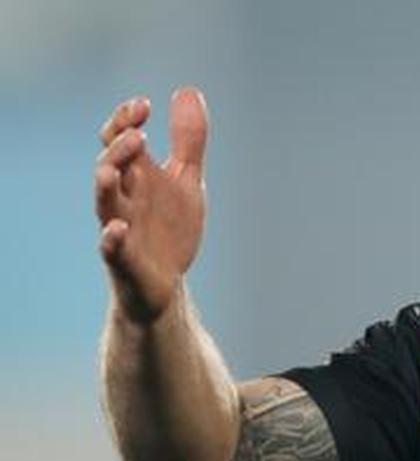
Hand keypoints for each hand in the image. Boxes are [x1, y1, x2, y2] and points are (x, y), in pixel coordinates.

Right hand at [95, 87, 208, 323]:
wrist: (166, 284)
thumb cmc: (169, 228)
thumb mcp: (186, 179)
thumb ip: (188, 140)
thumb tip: (189, 90)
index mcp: (136, 176)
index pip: (119, 140)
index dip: (126, 120)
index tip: (144, 105)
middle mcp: (123, 198)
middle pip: (108, 165)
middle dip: (119, 150)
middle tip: (139, 135)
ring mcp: (120, 228)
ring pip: (104, 203)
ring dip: (105, 185)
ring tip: (112, 170)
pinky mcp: (124, 260)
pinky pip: (110, 249)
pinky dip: (111, 238)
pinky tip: (118, 228)